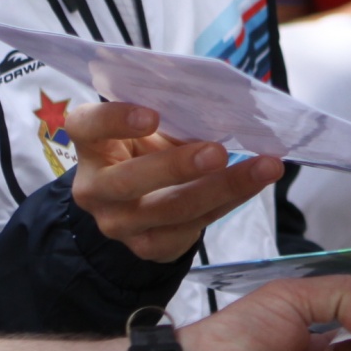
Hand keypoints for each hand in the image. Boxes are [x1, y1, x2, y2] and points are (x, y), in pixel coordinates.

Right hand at [67, 101, 283, 262]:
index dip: (115, 120)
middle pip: (129, 181)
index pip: (86, 127)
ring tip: (263, 168)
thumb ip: (171, 115)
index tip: (151, 115)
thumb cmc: (145, 149)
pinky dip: (230, 201)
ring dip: (223, 187)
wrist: (138, 202)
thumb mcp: (149, 128)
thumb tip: (224, 104)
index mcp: (91, 145)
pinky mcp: (146, 246)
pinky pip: (193, 226)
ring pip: (172, 209)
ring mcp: (118, 223)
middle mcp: (94, 188)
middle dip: (177, 167)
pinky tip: (255, 184)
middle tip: (218, 152)